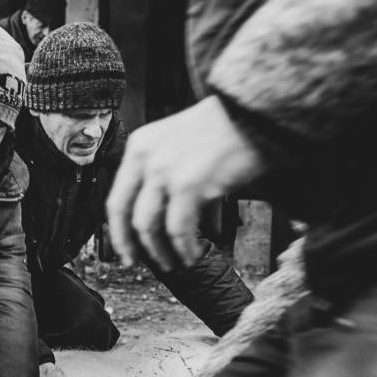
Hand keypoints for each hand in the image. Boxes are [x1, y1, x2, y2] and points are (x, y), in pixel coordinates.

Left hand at [107, 95, 264, 271]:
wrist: (258, 113)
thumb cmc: (231, 129)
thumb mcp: (190, 149)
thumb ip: (183, 184)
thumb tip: (199, 223)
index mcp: (141, 145)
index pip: (117, 197)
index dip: (119, 230)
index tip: (125, 249)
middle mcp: (147, 157)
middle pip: (125, 215)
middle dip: (133, 246)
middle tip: (140, 263)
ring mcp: (165, 171)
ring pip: (148, 226)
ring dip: (161, 252)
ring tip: (176, 262)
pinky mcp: (188, 184)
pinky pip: (178, 229)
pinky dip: (184, 248)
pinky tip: (193, 255)